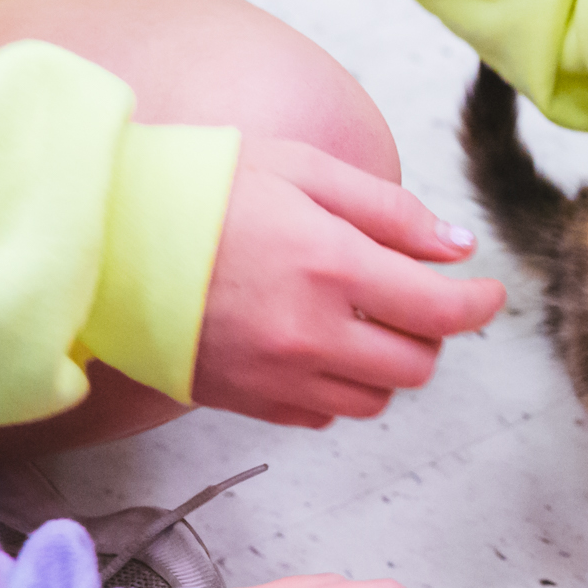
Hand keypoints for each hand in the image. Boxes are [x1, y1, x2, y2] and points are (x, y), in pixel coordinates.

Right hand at [193, 138, 505, 426]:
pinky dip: (337, 388)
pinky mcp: (245, 400)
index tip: (486, 292)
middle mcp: (309, 333)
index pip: (440, 311)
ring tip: (362, 320)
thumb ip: (391, 212)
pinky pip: (321, 415)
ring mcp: (275, 375)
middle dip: (431, 334)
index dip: (477, 305)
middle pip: (415, 366)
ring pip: (374, 399)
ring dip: (386, 365)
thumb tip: (458, 248)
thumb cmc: (198, 190)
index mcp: (330, 266)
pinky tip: (317, 345)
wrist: (101, 237)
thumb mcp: (304, 171)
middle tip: (416, 298)